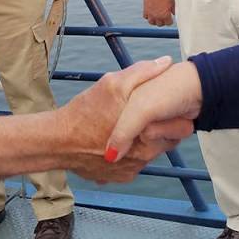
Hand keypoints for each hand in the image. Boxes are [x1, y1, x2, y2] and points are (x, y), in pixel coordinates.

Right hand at [54, 57, 191, 181]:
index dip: (175, 115)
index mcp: (148, 134)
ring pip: (150, 152)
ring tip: (129, 125)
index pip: (181, 128)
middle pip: (167, 141)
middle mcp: (143, 157)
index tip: (167, 107)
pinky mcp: (119, 178)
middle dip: (161, 128)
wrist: (57, 141)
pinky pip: (133, 163)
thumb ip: (142, 73)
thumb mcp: (113, 84)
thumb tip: (167, 61)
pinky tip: (117, 140)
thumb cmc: (85, 112)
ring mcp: (131, 170)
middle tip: (145, 115)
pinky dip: (130, 153)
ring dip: (145, 141)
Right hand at [143, 0, 174, 26]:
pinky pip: (146, 17)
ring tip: (158, 16)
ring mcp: (150, 14)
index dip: (170, 20)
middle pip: (160, 24)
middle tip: (164, 16)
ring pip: (152, 22)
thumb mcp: (173, 2)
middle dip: (163, 21)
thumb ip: (174, 10)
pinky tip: (152, 12)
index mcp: (165, 15)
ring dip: (155, 20)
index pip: (169, 23)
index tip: (171, 17)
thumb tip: (175, 14)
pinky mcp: (145, 10)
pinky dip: (148, 16)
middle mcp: (157, 17)